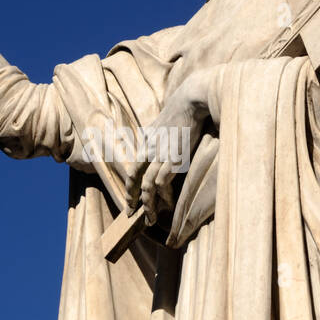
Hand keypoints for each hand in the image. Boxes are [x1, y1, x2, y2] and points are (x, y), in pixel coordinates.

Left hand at [125, 76, 209, 225]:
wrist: (190, 100)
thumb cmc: (180, 110)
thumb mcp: (160, 122)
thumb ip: (154, 132)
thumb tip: (151, 134)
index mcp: (146, 143)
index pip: (133, 169)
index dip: (130, 187)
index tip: (130, 201)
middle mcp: (150, 150)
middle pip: (135, 179)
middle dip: (132, 199)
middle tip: (131, 214)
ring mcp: (161, 154)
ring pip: (147, 185)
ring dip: (148, 204)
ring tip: (151, 218)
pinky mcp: (175, 158)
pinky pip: (163, 181)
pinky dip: (164, 195)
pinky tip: (169, 203)